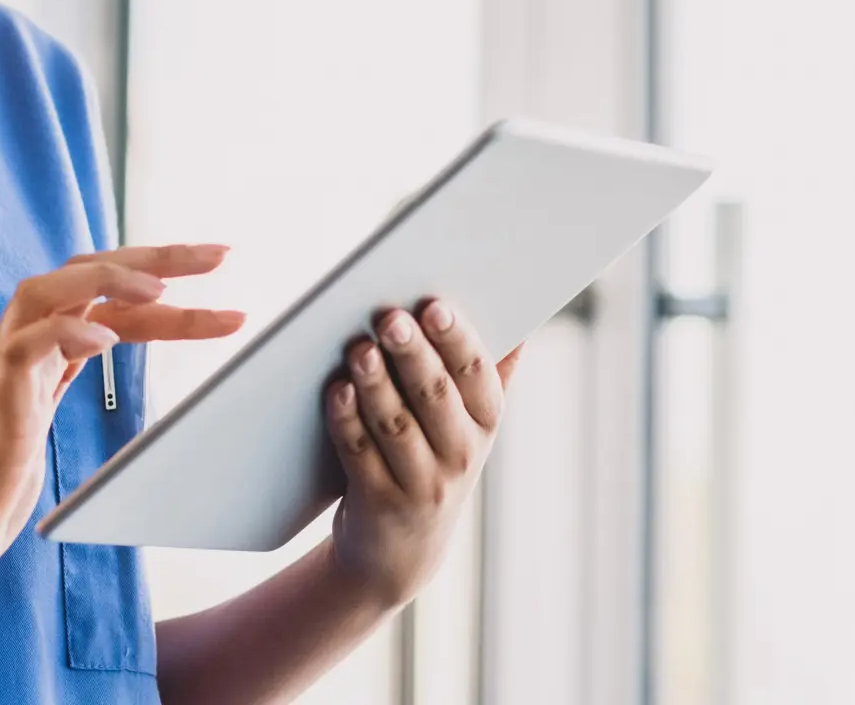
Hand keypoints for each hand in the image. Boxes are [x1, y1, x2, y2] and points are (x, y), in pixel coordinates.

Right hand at [0, 243, 244, 605]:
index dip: (162, 275)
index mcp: (42, 352)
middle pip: (84, 274)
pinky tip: (105, 339)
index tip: (221, 264)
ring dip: (108, 279)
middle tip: (222, 255)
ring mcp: (1, 373)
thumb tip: (135, 386)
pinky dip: (66, 334)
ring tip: (162, 286)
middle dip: (156, 257)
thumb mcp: (45, 428)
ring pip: (45, 292)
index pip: (106, 295)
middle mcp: (21, 348)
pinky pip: (25, 349)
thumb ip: (73, 385)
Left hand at [322, 298, 523, 610]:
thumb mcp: (469, 424)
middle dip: (412, 353)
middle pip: (435, 396)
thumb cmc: (433, 461)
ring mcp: (420, 484)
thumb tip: (518, 322)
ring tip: (358, 348)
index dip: (457, 340)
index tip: (434, 305)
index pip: (477, 375)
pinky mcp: (378, 503)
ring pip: (396, 425)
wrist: (402, 550)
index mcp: (485, 423)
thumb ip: (488, 374)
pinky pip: (359, 455)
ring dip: (376, 384)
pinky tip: (336, 390)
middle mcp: (460, 455)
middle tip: (389, 317)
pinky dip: (346, 421)